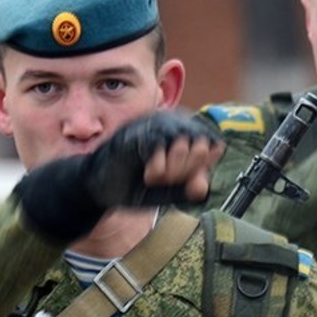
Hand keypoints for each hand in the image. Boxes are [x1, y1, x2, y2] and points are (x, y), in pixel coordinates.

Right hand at [84, 111, 224, 206]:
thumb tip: (203, 185)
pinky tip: (149, 176)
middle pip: (202, 143)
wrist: (101, 189)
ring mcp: (152, 125)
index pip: (214, 143)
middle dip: (189, 170)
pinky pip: (159, 144)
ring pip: (183, 141)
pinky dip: (158, 167)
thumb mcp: (171, 193)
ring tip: (157, 178)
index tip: (192, 181)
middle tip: (170, 180)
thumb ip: (190, 189)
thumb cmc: (137, 185)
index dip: (206, 165)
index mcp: (185, 134)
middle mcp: (171, 123)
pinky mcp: (135, 132)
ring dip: (174, 169)